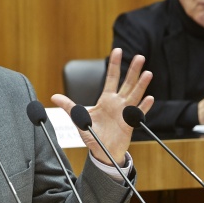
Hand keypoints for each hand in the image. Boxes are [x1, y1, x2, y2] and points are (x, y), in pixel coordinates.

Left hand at [51, 48, 153, 165]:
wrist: (102, 151)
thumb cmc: (92, 134)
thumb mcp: (80, 118)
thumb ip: (69, 106)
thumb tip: (54, 96)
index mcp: (106, 99)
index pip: (111, 78)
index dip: (114, 64)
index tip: (117, 50)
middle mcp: (118, 103)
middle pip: (127, 83)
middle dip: (133, 70)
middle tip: (140, 57)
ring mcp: (125, 112)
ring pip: (135, 95)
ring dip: (141, 85)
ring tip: (147, 73)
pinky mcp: (129, 124)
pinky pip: (138, 114)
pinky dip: (143, 107)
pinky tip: (149, 98)